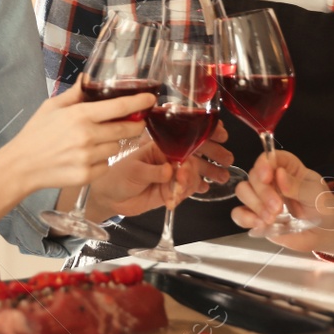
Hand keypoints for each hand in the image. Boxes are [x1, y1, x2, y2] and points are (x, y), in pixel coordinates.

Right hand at [0, 82, 153, 195]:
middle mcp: (87, 136)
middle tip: (134, 122)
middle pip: (127, 130)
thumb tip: (88, 78)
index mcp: (80, 115)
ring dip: (113, 143)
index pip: (119, 107)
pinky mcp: (87, 175)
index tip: (151, 98)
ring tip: (96, 141)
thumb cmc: (36, 133)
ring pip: (117, 148)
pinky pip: (106, 165)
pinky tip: (87, 157)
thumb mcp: (52, 106)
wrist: (22, 165)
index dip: (139, 102)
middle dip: (135, 125)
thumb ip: (75, 93)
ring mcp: (88, 157)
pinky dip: (102, 161)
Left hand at [80, 119, 231, 221]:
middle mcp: (168, 158)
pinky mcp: (170, 190)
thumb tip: (170, 171)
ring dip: (204, 176)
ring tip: (213, 181)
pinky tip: (200, 191)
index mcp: (160, 146)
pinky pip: (187, 189)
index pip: (185, 137)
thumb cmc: (117, 177)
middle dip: (212, 158)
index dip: (204, 134)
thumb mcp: (134, 170)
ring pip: (194, 173)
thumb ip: (153, 172)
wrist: (110, 199)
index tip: (220, 135)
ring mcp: (171, 175)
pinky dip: (191, 191)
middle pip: (195, 155)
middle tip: (223, 165)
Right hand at [230, 150, 333, 255]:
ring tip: (271, 218)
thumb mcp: (316, 195)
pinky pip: (239, 213)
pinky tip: (260, 224)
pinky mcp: (256, 216)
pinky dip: (245, 218)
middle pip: (253, 176)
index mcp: (287, 168)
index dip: (264, 164)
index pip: (269, 157)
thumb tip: (279, 174)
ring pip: (243, 191)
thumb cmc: (323, 208)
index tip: (266, 176)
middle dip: (263, 192)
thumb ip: (298, 186)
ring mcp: (262, 198)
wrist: (325, 232)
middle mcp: (271, 180)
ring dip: (254, 205)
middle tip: (278, 208)